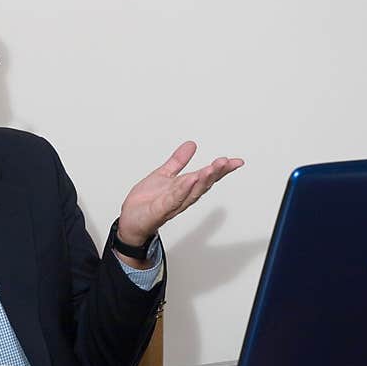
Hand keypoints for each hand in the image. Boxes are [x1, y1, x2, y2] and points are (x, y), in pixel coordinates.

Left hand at [117, 141, 243, 246]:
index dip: (221, 170)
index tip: (236, 161)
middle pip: (203, 185)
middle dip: (215, 173)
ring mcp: (172, 204)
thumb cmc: (147, 202)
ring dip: (202, 181)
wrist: (130, 221)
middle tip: (226, 162)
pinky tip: (190, 180)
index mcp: (184, 188)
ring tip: (212, 168)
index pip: (206, 177)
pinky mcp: (160, 210)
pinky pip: (173, 200)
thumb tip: (191, 145)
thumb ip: (178, 161)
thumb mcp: (163, 175)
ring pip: (191, 193)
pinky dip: (182, 190)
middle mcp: (182, 197)